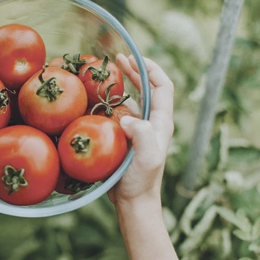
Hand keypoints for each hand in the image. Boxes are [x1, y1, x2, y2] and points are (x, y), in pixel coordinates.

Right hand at [108, 54, 174, 205]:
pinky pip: (120, 113)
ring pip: (133, 99)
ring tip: (106, 74)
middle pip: (148, 88)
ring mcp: (139, 130)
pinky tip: (96, 100)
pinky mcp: (126, 138)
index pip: (163, 86)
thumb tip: (128, 118)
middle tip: (117, 58)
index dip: (151, 69)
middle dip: (135, 70)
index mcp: (161, 122)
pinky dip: (110, 102)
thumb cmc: (141, 181)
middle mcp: (153, 123)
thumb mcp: (146, 157)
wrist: (134, 202)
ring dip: (122, 84)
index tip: (134, 58)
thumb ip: (142, 135)